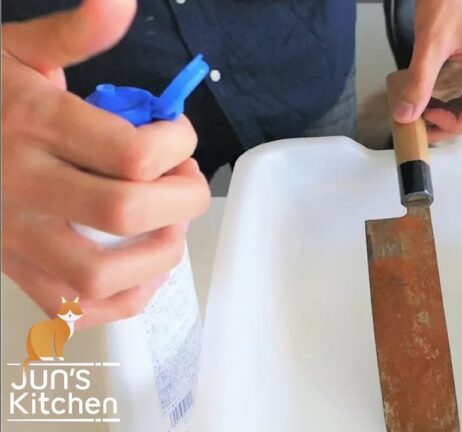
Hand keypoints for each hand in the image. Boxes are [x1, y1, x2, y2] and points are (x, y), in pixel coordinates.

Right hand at [2, 0, 210, 327]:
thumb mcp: (21, 51)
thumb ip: (76, 33)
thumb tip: (121, 0)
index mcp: (34, 124)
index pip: (131, 151)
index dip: (179, 143)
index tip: (178, 131)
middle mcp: (24, 185)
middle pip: (125, 210)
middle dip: (184, 197)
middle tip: (186, 180)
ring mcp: (15, 236)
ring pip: (98, 274)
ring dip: (157, 255)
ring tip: (170, 225)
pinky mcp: (14, 269)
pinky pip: (71, 308)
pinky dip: (122, 300)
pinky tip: (141, 269)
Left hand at [392, 0, 461, 142]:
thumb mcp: (430, 42)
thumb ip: (418, 82)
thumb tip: (407, 114)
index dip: (457, 124)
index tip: (429, 118)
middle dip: (452, 123)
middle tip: (421, 122)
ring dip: (451, 114)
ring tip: (424, 112)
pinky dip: (454, 102)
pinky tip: (433, 101)